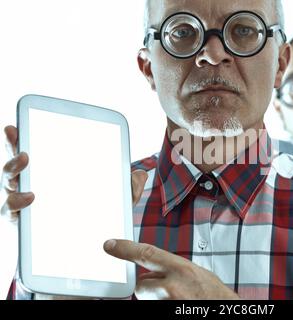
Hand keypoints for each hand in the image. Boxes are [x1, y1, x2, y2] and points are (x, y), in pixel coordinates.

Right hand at [1, 125, 147, 219]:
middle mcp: (32, 187)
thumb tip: (140, 173)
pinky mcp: (24, 224)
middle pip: (14, 168)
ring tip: (28, 176)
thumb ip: (128, 188)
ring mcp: (25, 206)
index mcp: (51, 175)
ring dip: (14, 177)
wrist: (90, 251)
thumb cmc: (97, 218)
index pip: (31, 154)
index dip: (19, 140)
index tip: (14, 128)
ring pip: (10, 188)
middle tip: (25, 153)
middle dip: (14, 157)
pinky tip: (30, 198)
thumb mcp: (115, 201)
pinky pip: (13, 213)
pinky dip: (17, 204)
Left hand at [104, 240, 239, 299]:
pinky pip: (150, 305)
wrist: (223, 311)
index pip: (147, 254)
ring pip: (145, 299)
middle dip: (149, 286)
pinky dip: (158, 303)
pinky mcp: (161, 311)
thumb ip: (175, 269)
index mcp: (182, 270)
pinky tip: (177, 302)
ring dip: (155, 299)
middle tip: (169, 290)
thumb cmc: (215, 296)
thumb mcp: (198, 274)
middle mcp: (170, 287)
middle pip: (141, 284)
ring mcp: (165, 303)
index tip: (110, 245)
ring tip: (177, 298)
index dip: (126, 248)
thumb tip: (154, 270)